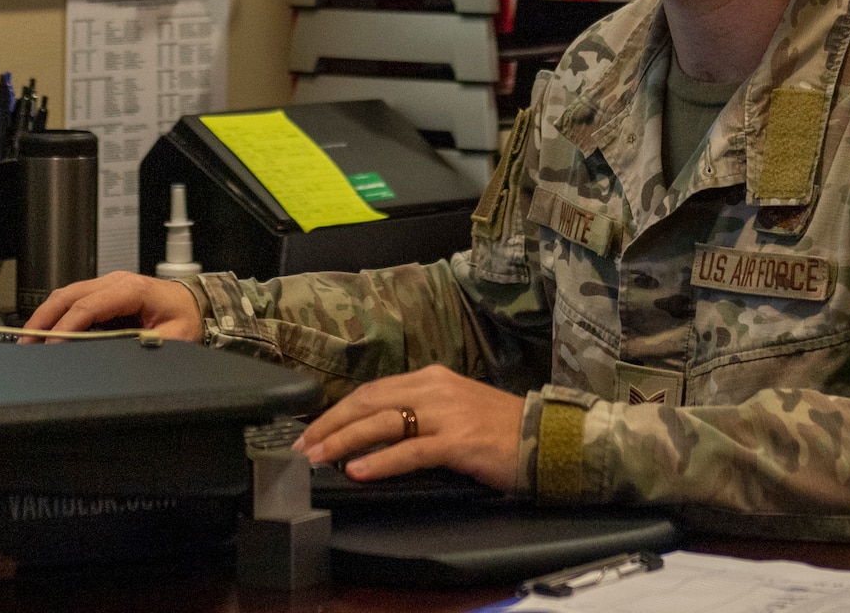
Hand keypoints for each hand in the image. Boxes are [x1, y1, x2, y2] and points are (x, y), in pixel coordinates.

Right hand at [23, 271, 202, 340]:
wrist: (197, 304)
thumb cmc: (187, 319)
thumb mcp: (174, 338)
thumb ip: (145, 345)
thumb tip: (118, 355)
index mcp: (132, 289)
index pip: (88, 306)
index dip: (66, 327)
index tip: (51, 347)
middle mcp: (116, 281)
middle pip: (69, 295)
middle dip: (44, 318)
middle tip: (26, 343)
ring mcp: (109, 284)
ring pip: (67, 294)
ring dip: (46, 315)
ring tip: (29, 339)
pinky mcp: (105, 292)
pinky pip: (75, 299)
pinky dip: (57, 314)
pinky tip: (46, 331)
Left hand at [292, 366, 522, 490]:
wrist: (547, 438)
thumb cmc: (498, 429)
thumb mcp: (452, 409)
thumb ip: (417, 414)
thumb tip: (373, 431)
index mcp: (430, 378)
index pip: (371, 391)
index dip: (337, 411)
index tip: (311, 431)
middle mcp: (434, 388)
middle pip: (368, 401)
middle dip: (330, 424)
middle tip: (302, 446)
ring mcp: (446, 413)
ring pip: (382, 422)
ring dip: (344, 441)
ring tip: (318, 458)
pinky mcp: (459, 441)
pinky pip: (410, 450)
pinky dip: (381, 460)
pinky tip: (358, 470)